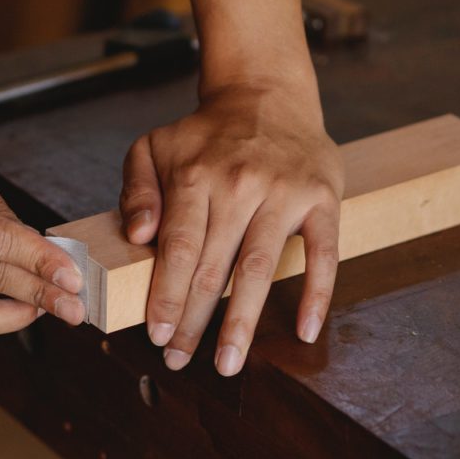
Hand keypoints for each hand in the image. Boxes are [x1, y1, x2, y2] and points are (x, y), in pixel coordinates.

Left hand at [119, 84, 343, 375]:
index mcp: (195, 176)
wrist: (267, 95)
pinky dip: (316, 293)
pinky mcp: (323, 198)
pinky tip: (303, 330)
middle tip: (179, 361)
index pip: (178, 248)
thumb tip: (138, 235)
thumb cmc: (203, 135)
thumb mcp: (153, 148)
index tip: (156, 334)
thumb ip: (137, 191)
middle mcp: (240, 185)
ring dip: (242, 321)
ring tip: (228, 363)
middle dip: (193, 321)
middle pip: (213, 267)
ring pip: (259, 268)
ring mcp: (284, 193)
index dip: (165, 294)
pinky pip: (322, 253)